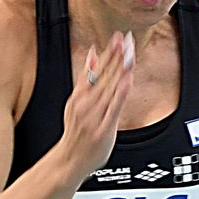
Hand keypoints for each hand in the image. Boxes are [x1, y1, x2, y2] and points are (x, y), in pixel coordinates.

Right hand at [61, 30, 133, 179]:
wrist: (69, 161)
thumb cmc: (76, 132)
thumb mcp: (75, 101)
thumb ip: (85, 77)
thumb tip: (93, 52)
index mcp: (80, 95)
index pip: (97, 69)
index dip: (109, 52)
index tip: (118, 37)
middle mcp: (86, 104)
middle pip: (104, 75)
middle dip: (116, 56)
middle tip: (126, 39)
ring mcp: (95, 116)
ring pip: (110, 88)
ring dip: (120, 70)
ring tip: (129, 53)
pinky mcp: (104, 129)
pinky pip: (114, 108)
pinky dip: (120, 93)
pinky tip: (127, 80)